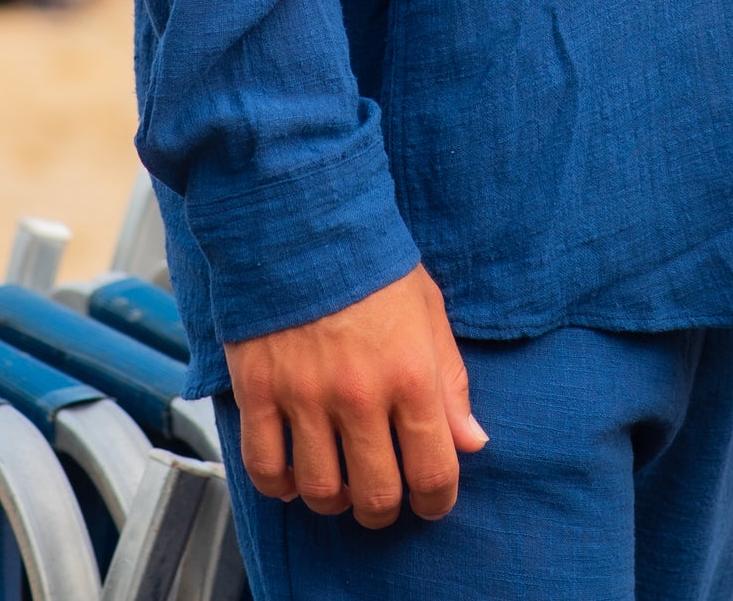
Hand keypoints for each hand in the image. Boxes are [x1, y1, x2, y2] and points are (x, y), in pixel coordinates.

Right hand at [225, 264, 487, 527]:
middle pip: (376, 493)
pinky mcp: (260, 392)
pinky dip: (281, 484)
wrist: (306, 222)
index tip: (433, 502)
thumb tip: (472, 441)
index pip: (433, 470)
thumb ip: (451, 382)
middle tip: (384, 498)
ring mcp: (305, 396)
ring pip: (321, 491)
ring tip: (341, 483)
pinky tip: (295, 471)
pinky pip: (265, 468)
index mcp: (411, 373)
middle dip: (385, 509)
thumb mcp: (430, 312)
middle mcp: (360, 394)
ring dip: (335, 500)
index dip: (437, 500)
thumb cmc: (373, 264)